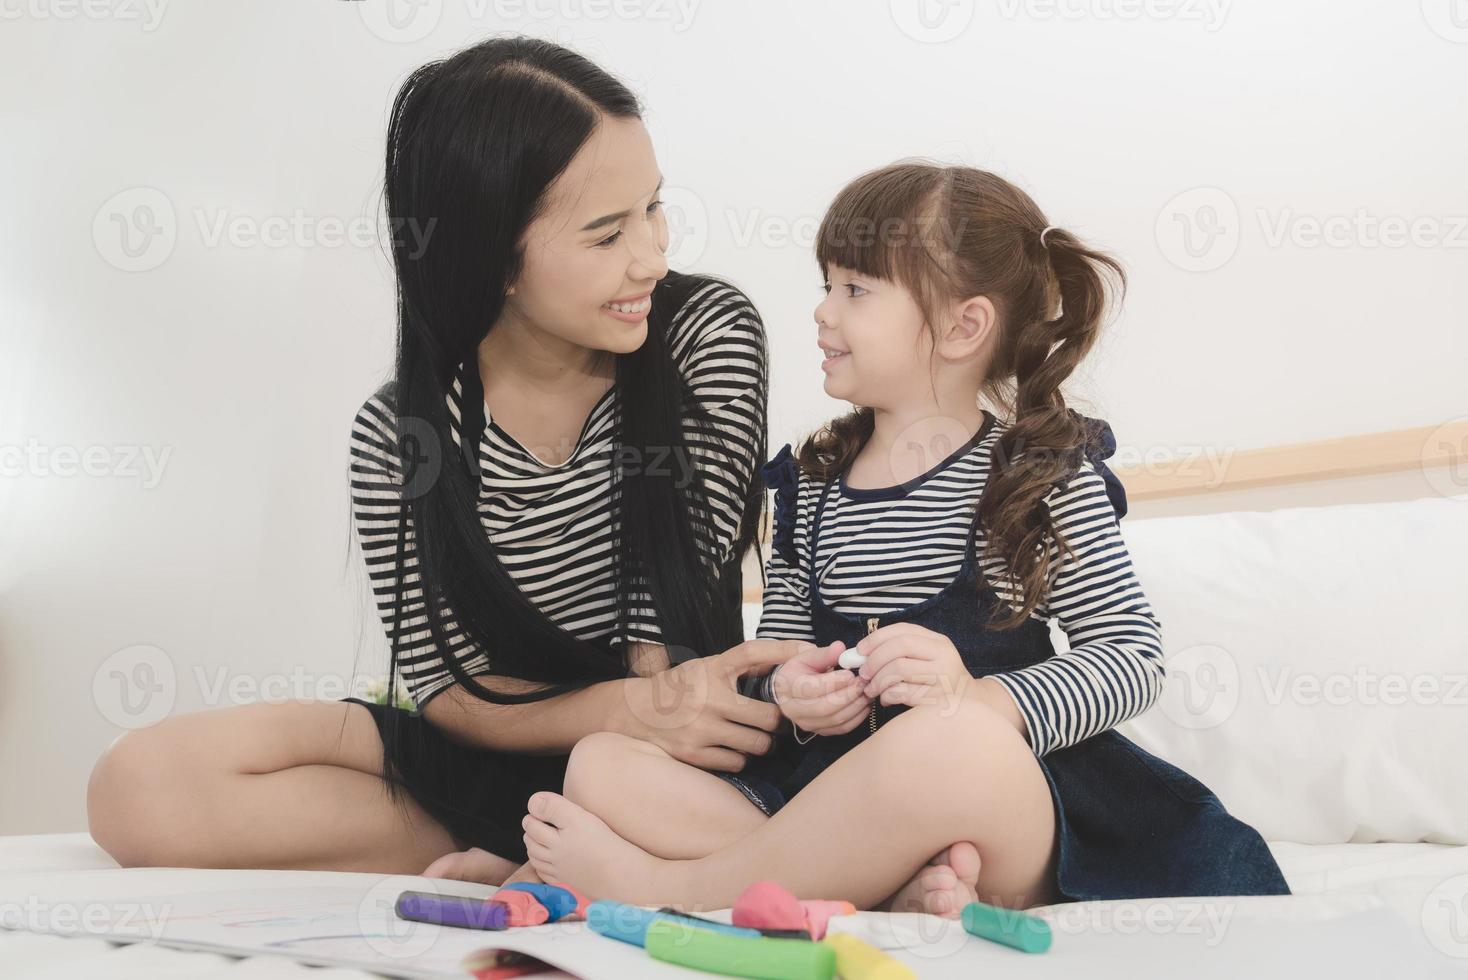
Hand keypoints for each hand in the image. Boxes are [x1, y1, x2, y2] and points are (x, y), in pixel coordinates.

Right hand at [620, 639, 809, 771]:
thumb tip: (795, 654)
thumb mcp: (709, 667)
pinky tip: (731, 748)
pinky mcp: (693, 755)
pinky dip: (740, 759)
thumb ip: (746, 665)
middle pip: (768, 717)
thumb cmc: (682, 688)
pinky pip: (737, 763)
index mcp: (712, 669)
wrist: (635, 713)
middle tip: (777, 722)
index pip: (753, 652)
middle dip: (778, 722)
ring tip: (755, 737)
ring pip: (757, 745)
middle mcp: (708, 698)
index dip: (784, 650)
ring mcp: (700, 729)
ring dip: (761, 744)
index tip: (811, 650)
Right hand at [770, 640, 872, 735]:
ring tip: (867, 691)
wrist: (795, 687)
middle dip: (848, 695)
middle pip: (824, 708)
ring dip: (856, 706)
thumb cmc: (803, 669)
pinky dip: (858, 716)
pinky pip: (843, 728)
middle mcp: (793, 709)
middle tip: (863, 683)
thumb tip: (839, 648)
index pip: (810, 688)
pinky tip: (865, 703)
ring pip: (835, 720)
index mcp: (787, 686)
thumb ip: (824, 654)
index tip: (850, 674)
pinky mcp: (820, 731)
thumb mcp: (809, 657)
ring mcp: (806, 723)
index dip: (833, 682)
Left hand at [855, 623, 971, 710]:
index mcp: (938, 641)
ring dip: (878, 680)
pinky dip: (887, 695)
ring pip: (899, 669)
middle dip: (875, 660)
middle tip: (863, 674)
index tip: (860, 651)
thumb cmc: (936, 681)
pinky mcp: (939, 699)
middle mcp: (944, 655)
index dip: (876, 639)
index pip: (903, 631)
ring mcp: (944, 677)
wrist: (968, 706)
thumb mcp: (925, 659)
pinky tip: (886, 699)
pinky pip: (903, 692)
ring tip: (871, 689)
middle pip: (900, 647)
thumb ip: (899, 652)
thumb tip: (859, 654)